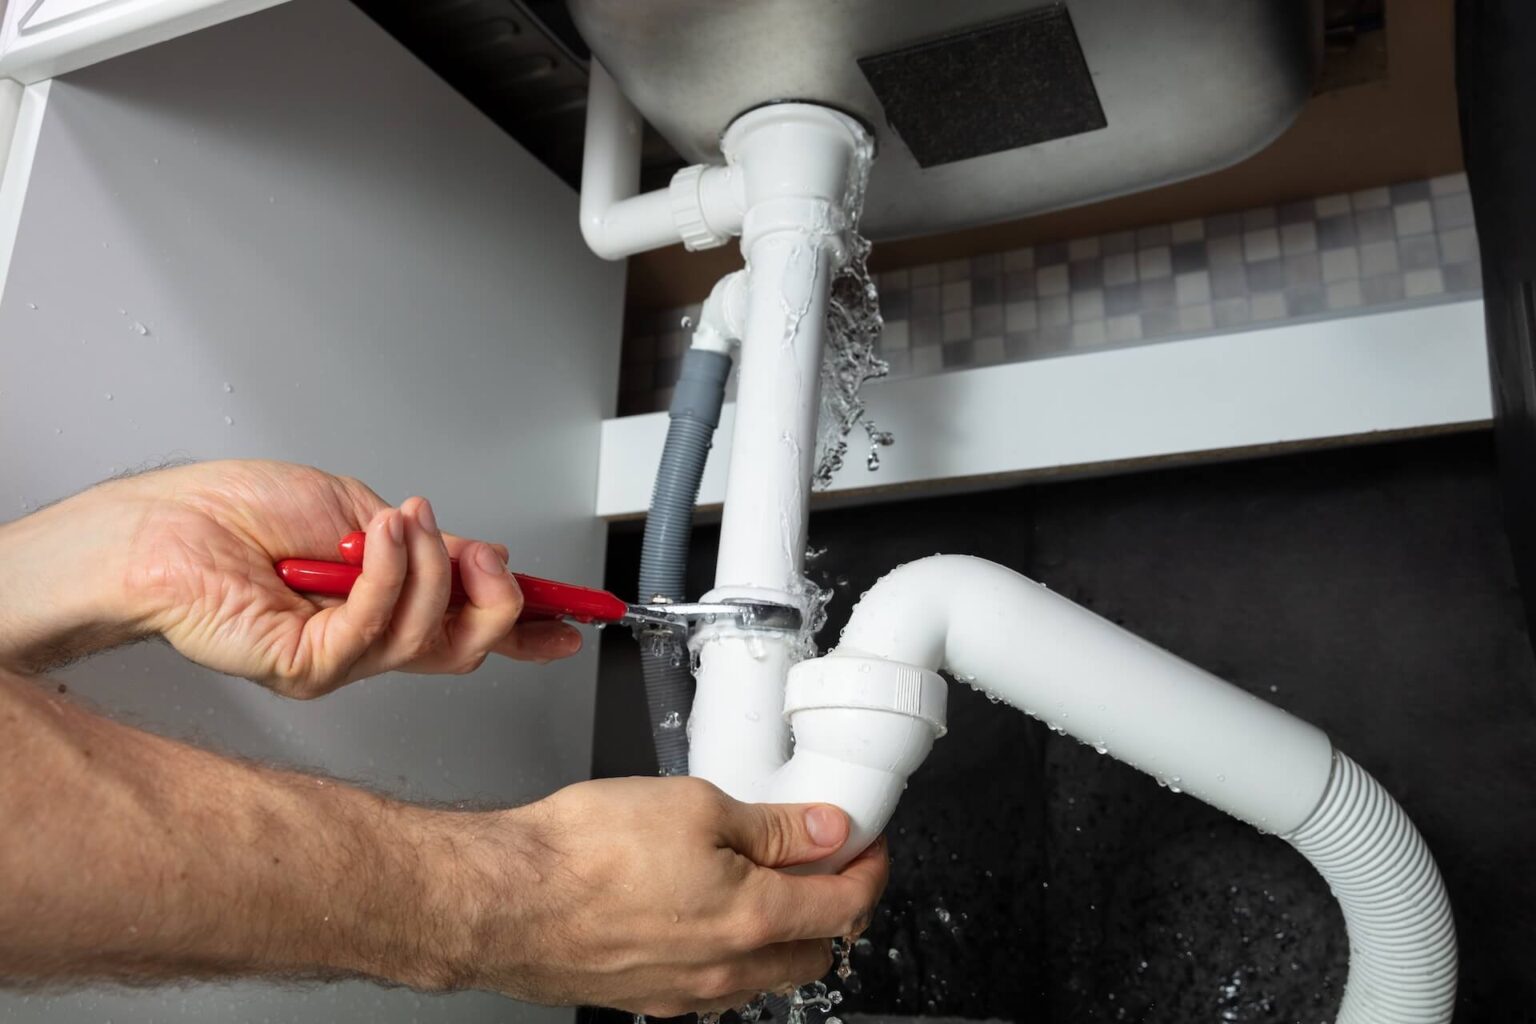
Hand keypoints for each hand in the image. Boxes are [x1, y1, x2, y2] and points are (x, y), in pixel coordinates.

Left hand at [0, 460, 579, 693]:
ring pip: (431, 636)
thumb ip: (422, 544)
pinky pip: (377, 628)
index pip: (466, 628)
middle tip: (480, 553)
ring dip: (428, 564)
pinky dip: (386, 573)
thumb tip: (478, 557)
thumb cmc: (233, 512)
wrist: (161, 526)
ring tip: (401, 521)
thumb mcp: (358, 511)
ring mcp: (339, 659)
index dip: (526, 627)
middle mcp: (365, 639)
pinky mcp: (310, 666)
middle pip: (467, 647)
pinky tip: (373, 535)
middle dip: (494, 594)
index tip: (572, 619)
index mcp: (380, 602)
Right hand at [431, 777, 887, 1015]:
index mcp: (754, 919)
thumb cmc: (585, 855)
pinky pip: (714, 984)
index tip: (867, 845)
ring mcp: (686, 994)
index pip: (848, 905)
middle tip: (820, 860)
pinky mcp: (647, 998)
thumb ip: (774, 826)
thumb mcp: (698, 806)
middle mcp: (727, 970)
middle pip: (815, 951)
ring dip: (780, 932)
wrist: (504, 899)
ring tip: (757, 879)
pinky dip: (729, 950)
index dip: (870, 868)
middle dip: (831, 906)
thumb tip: (828, 831)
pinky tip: (702, 909)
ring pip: (764, 973)